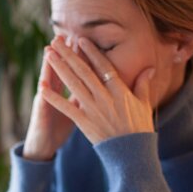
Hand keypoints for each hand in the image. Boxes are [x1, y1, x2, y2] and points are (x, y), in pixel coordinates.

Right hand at [22, 43, 74, 160]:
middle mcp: (52, 93)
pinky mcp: (41, 116)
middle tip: (66, 35)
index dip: (77, 56)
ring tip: (49, 51)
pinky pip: (42, 105)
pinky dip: (43, 95)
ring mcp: (45, 103)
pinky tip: (41, 85)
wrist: (43, 146)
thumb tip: (97, 83)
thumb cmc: (58, 127)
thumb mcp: (74, 109)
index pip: (72, 70)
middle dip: (62, 54)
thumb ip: (83, 95)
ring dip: (47, 67)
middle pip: (59, 70)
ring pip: (47, 82)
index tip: (83, 40)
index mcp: (63, 91)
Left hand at [39, 36, 154, 144]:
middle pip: (84, 71)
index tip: (80, 39)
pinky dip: (54, 98)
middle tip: (56, 42)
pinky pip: (66, 108)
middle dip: (69, 55)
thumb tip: (150, 67)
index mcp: (119, 90)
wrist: (132, 152)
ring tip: (48, 55)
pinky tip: (42, 88)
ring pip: (73, 84)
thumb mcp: (144, 104)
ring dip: (59, 69)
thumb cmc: (139, 128)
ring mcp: (94, 109)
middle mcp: (105, 97)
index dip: (91, 52)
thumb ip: (143, 84)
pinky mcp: (84, 122)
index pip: (103, 66)